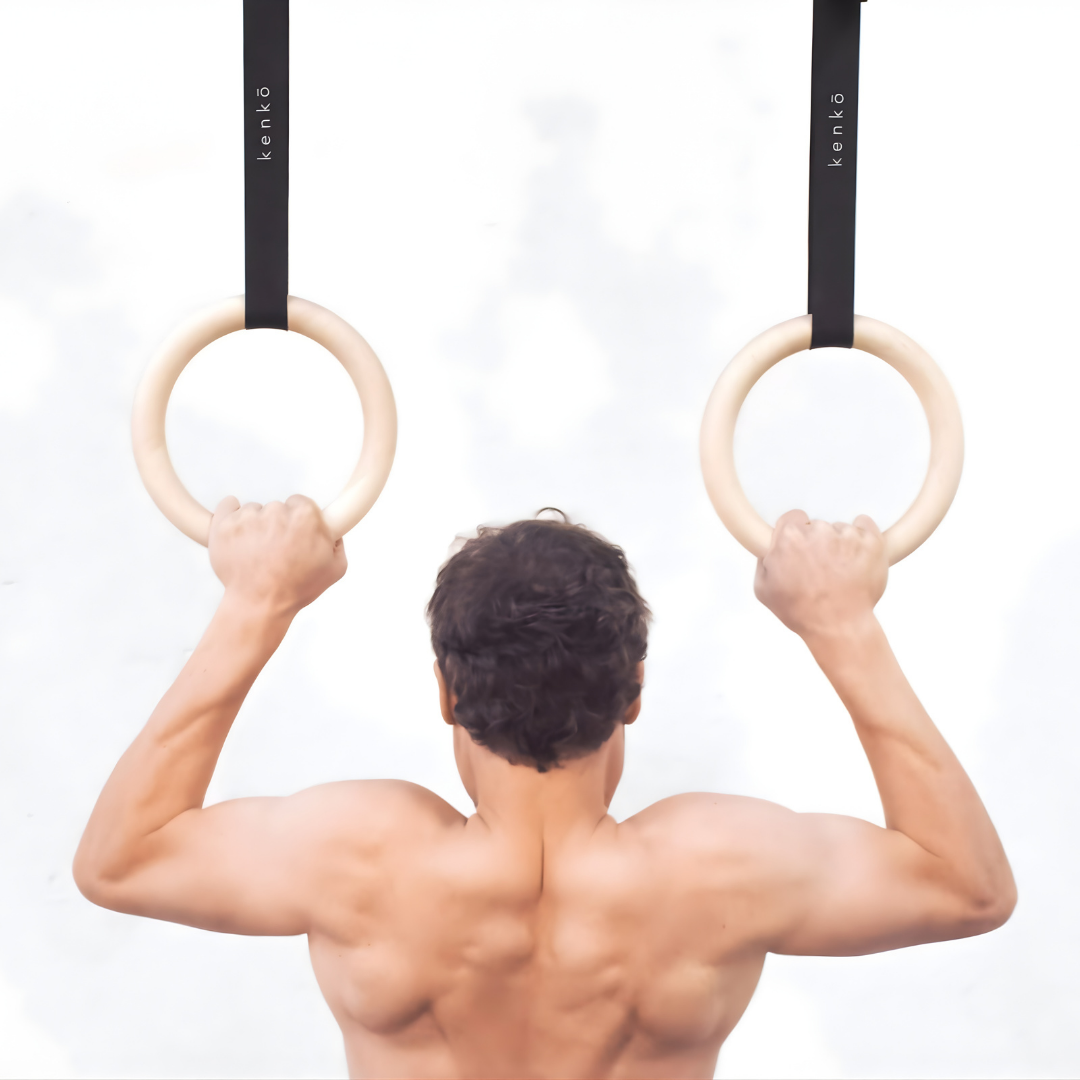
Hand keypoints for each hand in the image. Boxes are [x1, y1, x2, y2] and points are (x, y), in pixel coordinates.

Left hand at [208, 495, 346, 615]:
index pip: (300, 503)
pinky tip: (237, 533)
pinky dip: (230, 516)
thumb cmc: (296, 589)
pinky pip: (227, 507)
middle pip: (276, 507)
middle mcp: (276, 512)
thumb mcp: (334, 569)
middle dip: (276, 524)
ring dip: (254, 525)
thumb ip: (337, 543)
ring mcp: (248, 518)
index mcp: (305, 517)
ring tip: (256, 551)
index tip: (294, 535)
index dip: (298, 521)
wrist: (260, 605)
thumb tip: (332, 530)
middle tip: (276, 548)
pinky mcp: (224, 525)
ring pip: (253, 510)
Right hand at [754, 510, 886, 639]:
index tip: (801, 547)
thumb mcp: (764, 590)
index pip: (792, 518)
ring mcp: (846, 536)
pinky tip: (858, 555)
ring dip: (841, 544)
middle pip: (817, 526)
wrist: (838, 626)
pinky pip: (866, 526)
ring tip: (841, 571)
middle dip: (818, 542)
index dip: (795, 534)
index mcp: (789, 538)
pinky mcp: (870, 542)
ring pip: (841, 529)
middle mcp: (817, 531)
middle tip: (821, 567)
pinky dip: (863, 537)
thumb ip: (763, 562)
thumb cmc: (801, 611)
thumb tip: (769, 549)